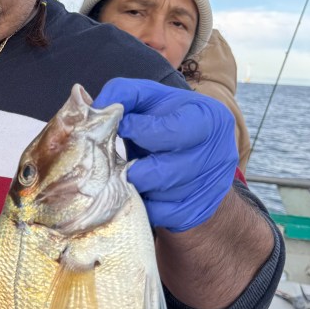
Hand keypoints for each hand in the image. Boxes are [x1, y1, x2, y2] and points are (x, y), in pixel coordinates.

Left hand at [94, 78, 237, 231]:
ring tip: (131, 174)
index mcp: (208, 117)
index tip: (122, 129)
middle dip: (133, 169)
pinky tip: (142, 191)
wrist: (193, 160)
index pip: (171, 130)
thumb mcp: (150, 100)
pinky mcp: (198, 211)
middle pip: (161, 172)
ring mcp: (210, 187)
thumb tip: (92, 105)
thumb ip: (123, 94)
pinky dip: (143, 205)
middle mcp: (216, 153)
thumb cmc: (164, 123)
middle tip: (121, 162)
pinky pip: (159, 214)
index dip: (139, 131)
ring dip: (137, 187)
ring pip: (158, 196)